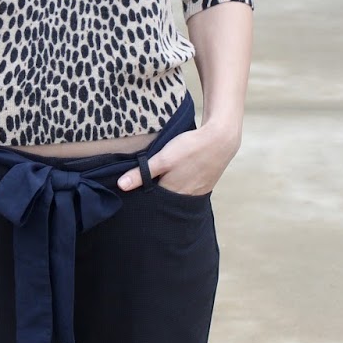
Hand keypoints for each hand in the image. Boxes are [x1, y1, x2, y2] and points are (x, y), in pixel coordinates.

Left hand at [116, 122, 240, 195]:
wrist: (221, 139)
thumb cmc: (190, 148)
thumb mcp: (163, 158)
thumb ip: (142, 173)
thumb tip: (121, 186)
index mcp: (172, 193)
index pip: (152, 203)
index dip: (143, 199)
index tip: (134, 196)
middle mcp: (185, 197)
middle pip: (165, 202)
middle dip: (155, 198)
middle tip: (145, 190)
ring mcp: (197, 192)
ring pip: (176, 196)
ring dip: (168, 192)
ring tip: (161, 182)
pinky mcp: (204, 186)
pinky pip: (188, 191)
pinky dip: (180, 187)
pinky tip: (178, 178)